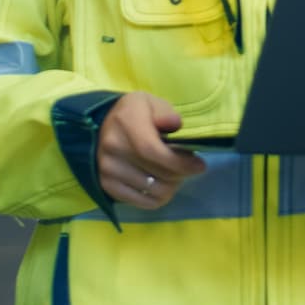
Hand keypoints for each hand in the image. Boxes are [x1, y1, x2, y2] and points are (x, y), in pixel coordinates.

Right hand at [96, 91, 206, 209]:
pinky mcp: (107, 186)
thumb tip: (175, 124)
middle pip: (155, 174)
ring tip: (176, 174)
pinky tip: (163, 184)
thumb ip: (166, 113)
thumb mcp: (152, 103)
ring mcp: (107, 171)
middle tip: (191, 167)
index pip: (152, 151)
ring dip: (171, 186)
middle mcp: (113, 150)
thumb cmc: (136, 112)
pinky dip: (157, 197)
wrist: (104, 124)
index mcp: (126, 124)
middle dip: (181, 174)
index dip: (178, 162)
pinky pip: (140, 202)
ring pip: (151, 191)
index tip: (199, 165)